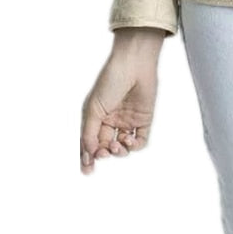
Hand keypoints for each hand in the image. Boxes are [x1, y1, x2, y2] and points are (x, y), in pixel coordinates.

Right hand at [80, 29, 163, 173]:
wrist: (133, 64)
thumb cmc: (110, 81)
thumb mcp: (93, 109)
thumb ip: (89, 133)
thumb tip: (88, 155)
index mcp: (97, 117)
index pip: (91, 142)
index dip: (88, 157)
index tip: (88, 169)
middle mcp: (113, 120)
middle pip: (106, 146)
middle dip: (104, 154)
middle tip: (104, 152)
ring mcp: (128, 120)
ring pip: (123, 147)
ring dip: (119, 151)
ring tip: (116, 145)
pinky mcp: (144, 119)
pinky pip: (140, 140)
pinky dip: (134, 146)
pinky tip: (129, 141)